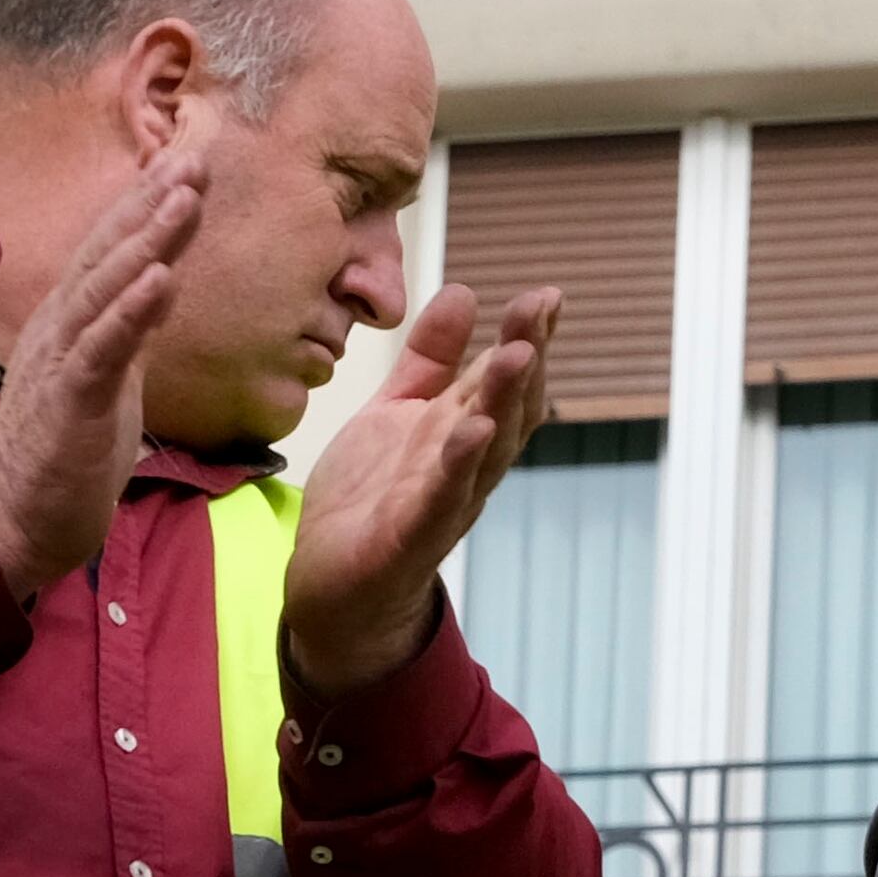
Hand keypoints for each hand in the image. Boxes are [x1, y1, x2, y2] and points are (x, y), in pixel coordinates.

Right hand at [0, 150, 202, 596]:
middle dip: (152, 202)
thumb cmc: (67, 446)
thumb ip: (132, 324)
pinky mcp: (69, 403)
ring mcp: (63, 362)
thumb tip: (160, 277)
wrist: (17, 518)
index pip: (116, 251)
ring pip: (105, 289)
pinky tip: (161, 279)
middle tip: (194, 156)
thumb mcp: (111, 374)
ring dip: (146, 240)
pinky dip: (130, 312)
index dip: (151, 204)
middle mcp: (63, 329)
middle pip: (110, 254)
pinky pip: (102, 350)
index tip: (190, 161)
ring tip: (184, 197)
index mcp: (76, 322)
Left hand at [280, 282, 559, 699]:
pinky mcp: (410, 537)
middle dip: (525, 358)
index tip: (546, 296)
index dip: (527, 339)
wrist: (331, 585)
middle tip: (540, 309)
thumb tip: (464, 291)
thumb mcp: (395, 413)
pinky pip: (441, 498)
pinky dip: (460, 465)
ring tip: (517, 355)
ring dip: (504, 403)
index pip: (503, 381)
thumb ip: (429, 360)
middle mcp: (465, 465)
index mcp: (462, 432)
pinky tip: (473, 430)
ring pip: (485, 449)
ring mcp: (443, 502)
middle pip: (506, 408)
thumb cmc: (370, 498)